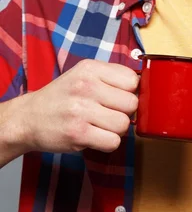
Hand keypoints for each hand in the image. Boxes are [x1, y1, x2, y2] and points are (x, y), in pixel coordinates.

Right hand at [18, 60, 138, 153]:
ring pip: (124, 124)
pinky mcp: (77, 133)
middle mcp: (86, 86)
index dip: (130, 92)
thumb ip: (111, 77)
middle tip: (108, 114)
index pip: (132, 80)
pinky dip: (107, 143)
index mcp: (90, 68)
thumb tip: (144, 86)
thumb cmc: (62, 97)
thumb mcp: (83, 74)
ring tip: (100, 125)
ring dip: (116, 130)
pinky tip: (95, 136)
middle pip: (132, 104)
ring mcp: (81, 110)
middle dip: (124, 112)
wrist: (27, 118)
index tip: (118, 98)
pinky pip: (112, 142)